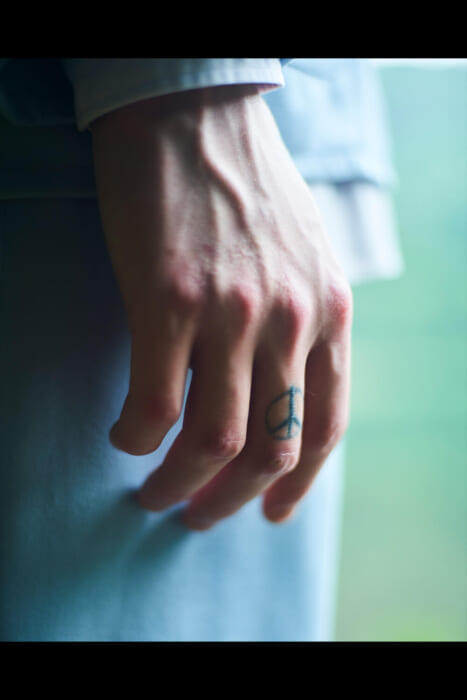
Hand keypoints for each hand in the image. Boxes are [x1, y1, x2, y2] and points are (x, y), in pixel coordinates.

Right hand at [91, 84, 352, 529]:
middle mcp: (289, 320)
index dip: (297, 484)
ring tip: (155, 494)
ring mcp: (231, 314)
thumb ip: (303, 320)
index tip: (270, 513)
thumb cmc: (245, 184)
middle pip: (270, 449)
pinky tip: (123, 437)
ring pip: (213, 442)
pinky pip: (155, 406)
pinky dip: (136, 438)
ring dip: (179, 485)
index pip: (324, 426)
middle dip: (233, 499)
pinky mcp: (170, 303)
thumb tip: (274, 386)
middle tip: (199, 515)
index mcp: (329, 312)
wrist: (193, 113)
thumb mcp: (305, 255)